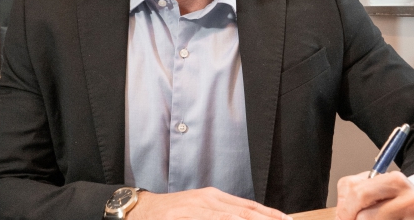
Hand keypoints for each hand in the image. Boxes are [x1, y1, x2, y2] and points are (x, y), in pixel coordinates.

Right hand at [127, 187, 292, 219]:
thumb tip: (243, 217)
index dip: (269, 214)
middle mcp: (208, 199)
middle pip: (244, 211)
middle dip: (266, 219)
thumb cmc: (174, 212)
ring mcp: (196, 207)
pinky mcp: (184, 215)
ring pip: (230, 216)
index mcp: (214, 197)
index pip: (248, 206)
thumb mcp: (200, 209)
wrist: (144, 209)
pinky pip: (209, 219)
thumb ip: (221, 213)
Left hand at [336, 171, 413, 219]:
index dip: (345, 209)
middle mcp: (410, 199)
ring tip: (375, 218)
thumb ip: (351, 192)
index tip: (343, 215)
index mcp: (395, 180)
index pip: (358, 193)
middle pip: (365, 216)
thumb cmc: (394, 197)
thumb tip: (340, 215)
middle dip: (353, 219)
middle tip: (353, 219)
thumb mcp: (373, 185)